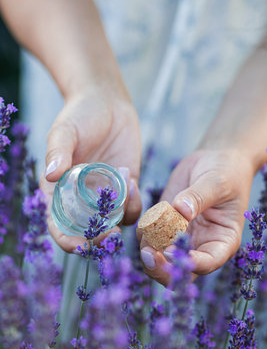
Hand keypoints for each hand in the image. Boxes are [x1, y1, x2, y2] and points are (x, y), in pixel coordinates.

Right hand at [40, 84, 141, 251]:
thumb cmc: (79, 115)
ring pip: (113, 224)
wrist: (108, 102)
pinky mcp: (126, 188)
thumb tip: (50, 175)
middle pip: (88, 233)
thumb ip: (58, 151)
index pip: (59, 227)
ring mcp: (105, 196)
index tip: (81, 245)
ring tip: (125, 191)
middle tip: (111, 234)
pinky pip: (132, 208)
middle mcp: (82, 199)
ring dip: (121, 219)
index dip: (68, 241)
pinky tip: (133, 184)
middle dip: (99, 240)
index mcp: (59, 192)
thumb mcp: (64, 131)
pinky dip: (135, 204)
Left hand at [139, 149, 254, 285]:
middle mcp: (201, 245)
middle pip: (181, 271)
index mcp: (223, 241)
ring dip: (149, 250)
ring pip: (161, 258)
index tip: (171, 251)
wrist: (215, 159)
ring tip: (145, 230)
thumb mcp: (217, 182)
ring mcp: (182, 237)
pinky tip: (146, 218)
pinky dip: (144, 233)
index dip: (189, 263)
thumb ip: (199, 197)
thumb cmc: (226, 172)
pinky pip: (150, 238)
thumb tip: (181, 211)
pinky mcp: (165, 225)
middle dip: (163, 268)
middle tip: (148, 253)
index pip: (208, 263)